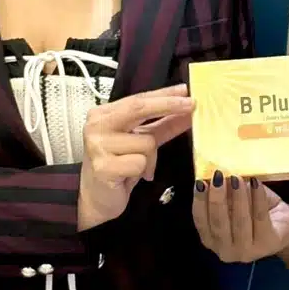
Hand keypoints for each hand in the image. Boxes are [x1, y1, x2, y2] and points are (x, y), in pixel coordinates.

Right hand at [78, 86, 194, 230]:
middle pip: (139, 108)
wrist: (96, 199)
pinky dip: (143, 170)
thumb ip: (162, 125)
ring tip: (137, 167)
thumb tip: (186, 112)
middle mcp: (97, 126)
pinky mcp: (104, 166)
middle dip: (168, 105)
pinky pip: (140, 162)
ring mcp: (98, 145)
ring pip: (146, 142)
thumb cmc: (118, 168)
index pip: (138, 99)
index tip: (185, 90)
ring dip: (151, 158)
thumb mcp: (141, 142)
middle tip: (192, 104)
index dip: (163, 94)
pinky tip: (129, 177)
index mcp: (103, 115)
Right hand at [193, 174, 288, 262]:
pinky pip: (260, 218)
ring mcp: (247, 251)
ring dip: (238, 197)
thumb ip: (224, 194)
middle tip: (218, 176)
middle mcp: (226, 251)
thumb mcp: (234, 202)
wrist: (286, 226)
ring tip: (238, 178)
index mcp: (212, 240)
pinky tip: (256, 183)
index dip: (199, 201)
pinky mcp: (267, 244)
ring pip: (239, 222)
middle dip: (217, 198)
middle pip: (219, 224)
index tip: (200, 182)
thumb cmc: (254, 212)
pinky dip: (257, 198)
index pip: (201, 221)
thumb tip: (217, 175)